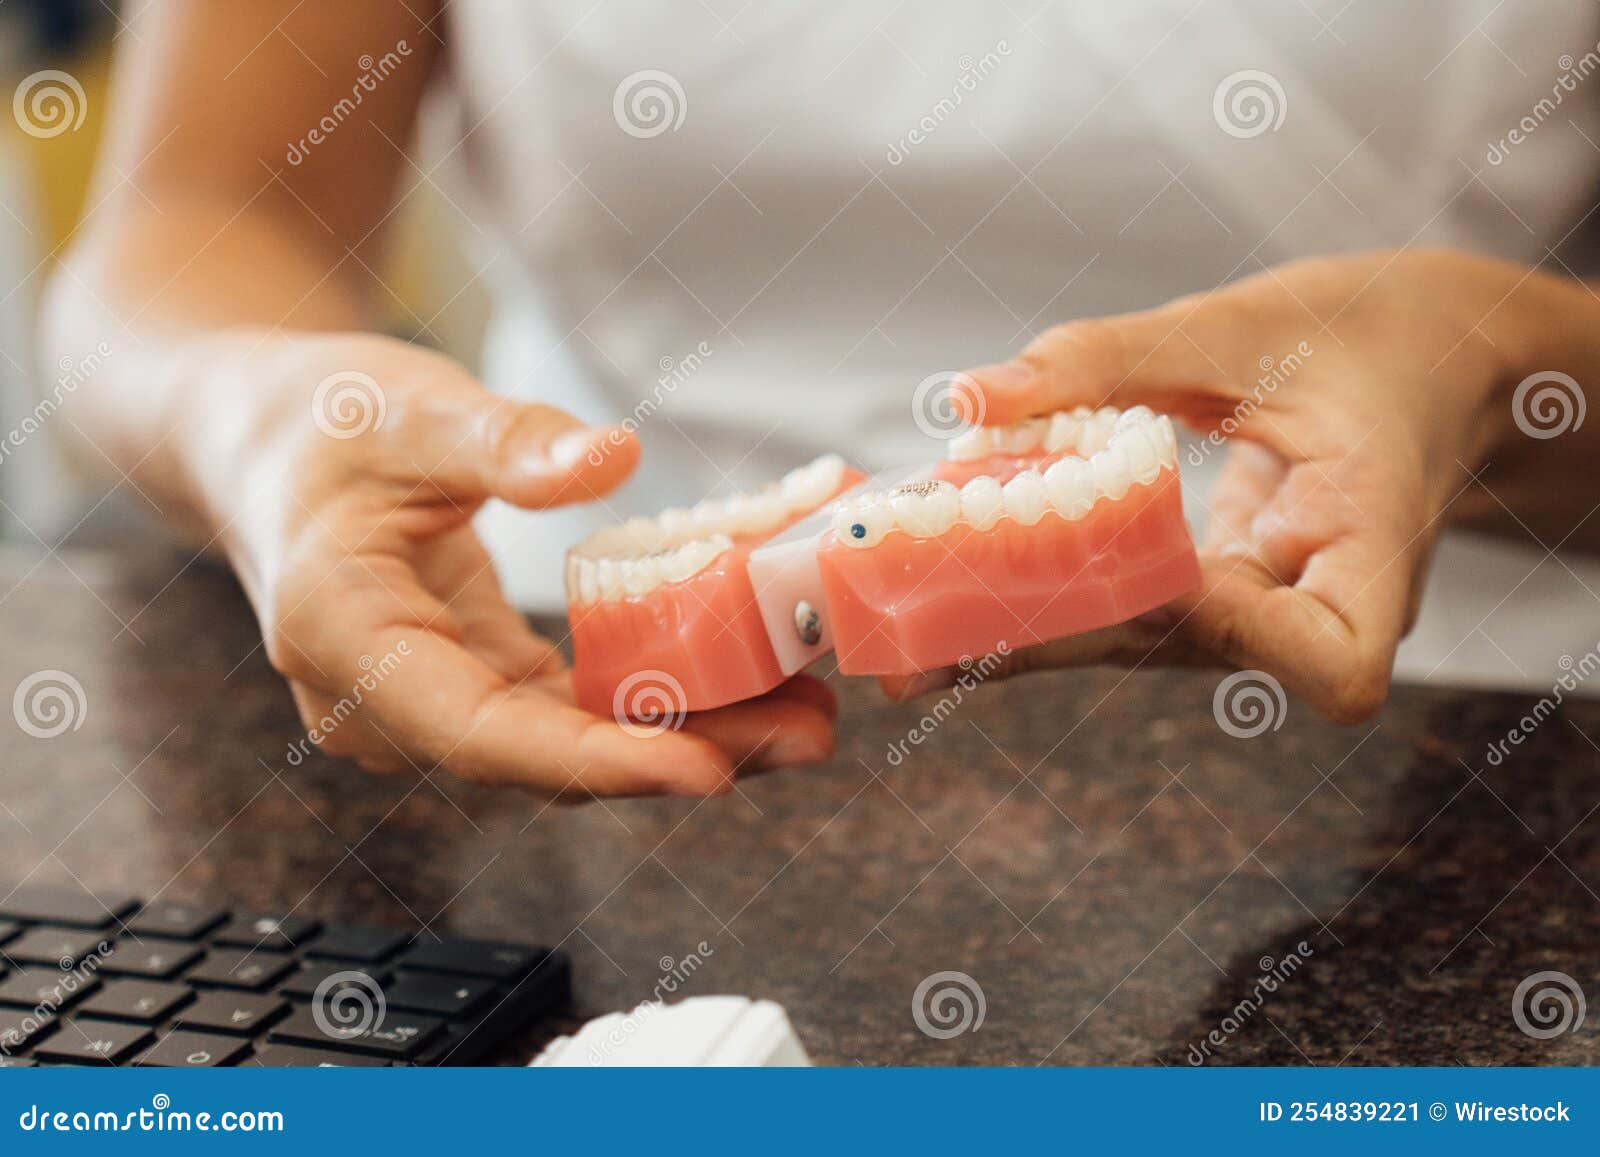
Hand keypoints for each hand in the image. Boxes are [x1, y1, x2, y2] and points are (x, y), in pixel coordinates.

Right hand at [217, 333, 834, 796]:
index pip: (481, 733)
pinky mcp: (472, 682)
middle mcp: (384, 700)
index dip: (597, 762)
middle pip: (544, 757)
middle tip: (805, 734)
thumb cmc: (320, 422)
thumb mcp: (408, 408)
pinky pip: (569, 711)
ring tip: (803, 716)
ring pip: (567, 745)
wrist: (264, 444)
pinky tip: (739, 682)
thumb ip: (505, 443)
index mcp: (346, 638)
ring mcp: (429, 701)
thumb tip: (613, 459)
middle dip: (679, 753)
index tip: (706, 769)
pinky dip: (651, 701)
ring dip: (684, 735)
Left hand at [885, 249, 1567, 721]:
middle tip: (908, 661)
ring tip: (897, 648)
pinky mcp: (1217, 594)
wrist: (1429, 353)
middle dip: (1045, 651)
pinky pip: (1127, 609)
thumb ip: (1109, 360)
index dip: (1237, 637)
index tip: (1155, 575)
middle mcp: (1319, 605)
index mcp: (1380, 547)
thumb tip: (968, 398)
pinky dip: (1042, 597)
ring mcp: (1265, 610)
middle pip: (1186, 659)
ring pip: (1138, 644)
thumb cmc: (1370, 331)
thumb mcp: (1250, 325)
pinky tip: (947, 593)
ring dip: (1021, 639)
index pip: (1334, 659)